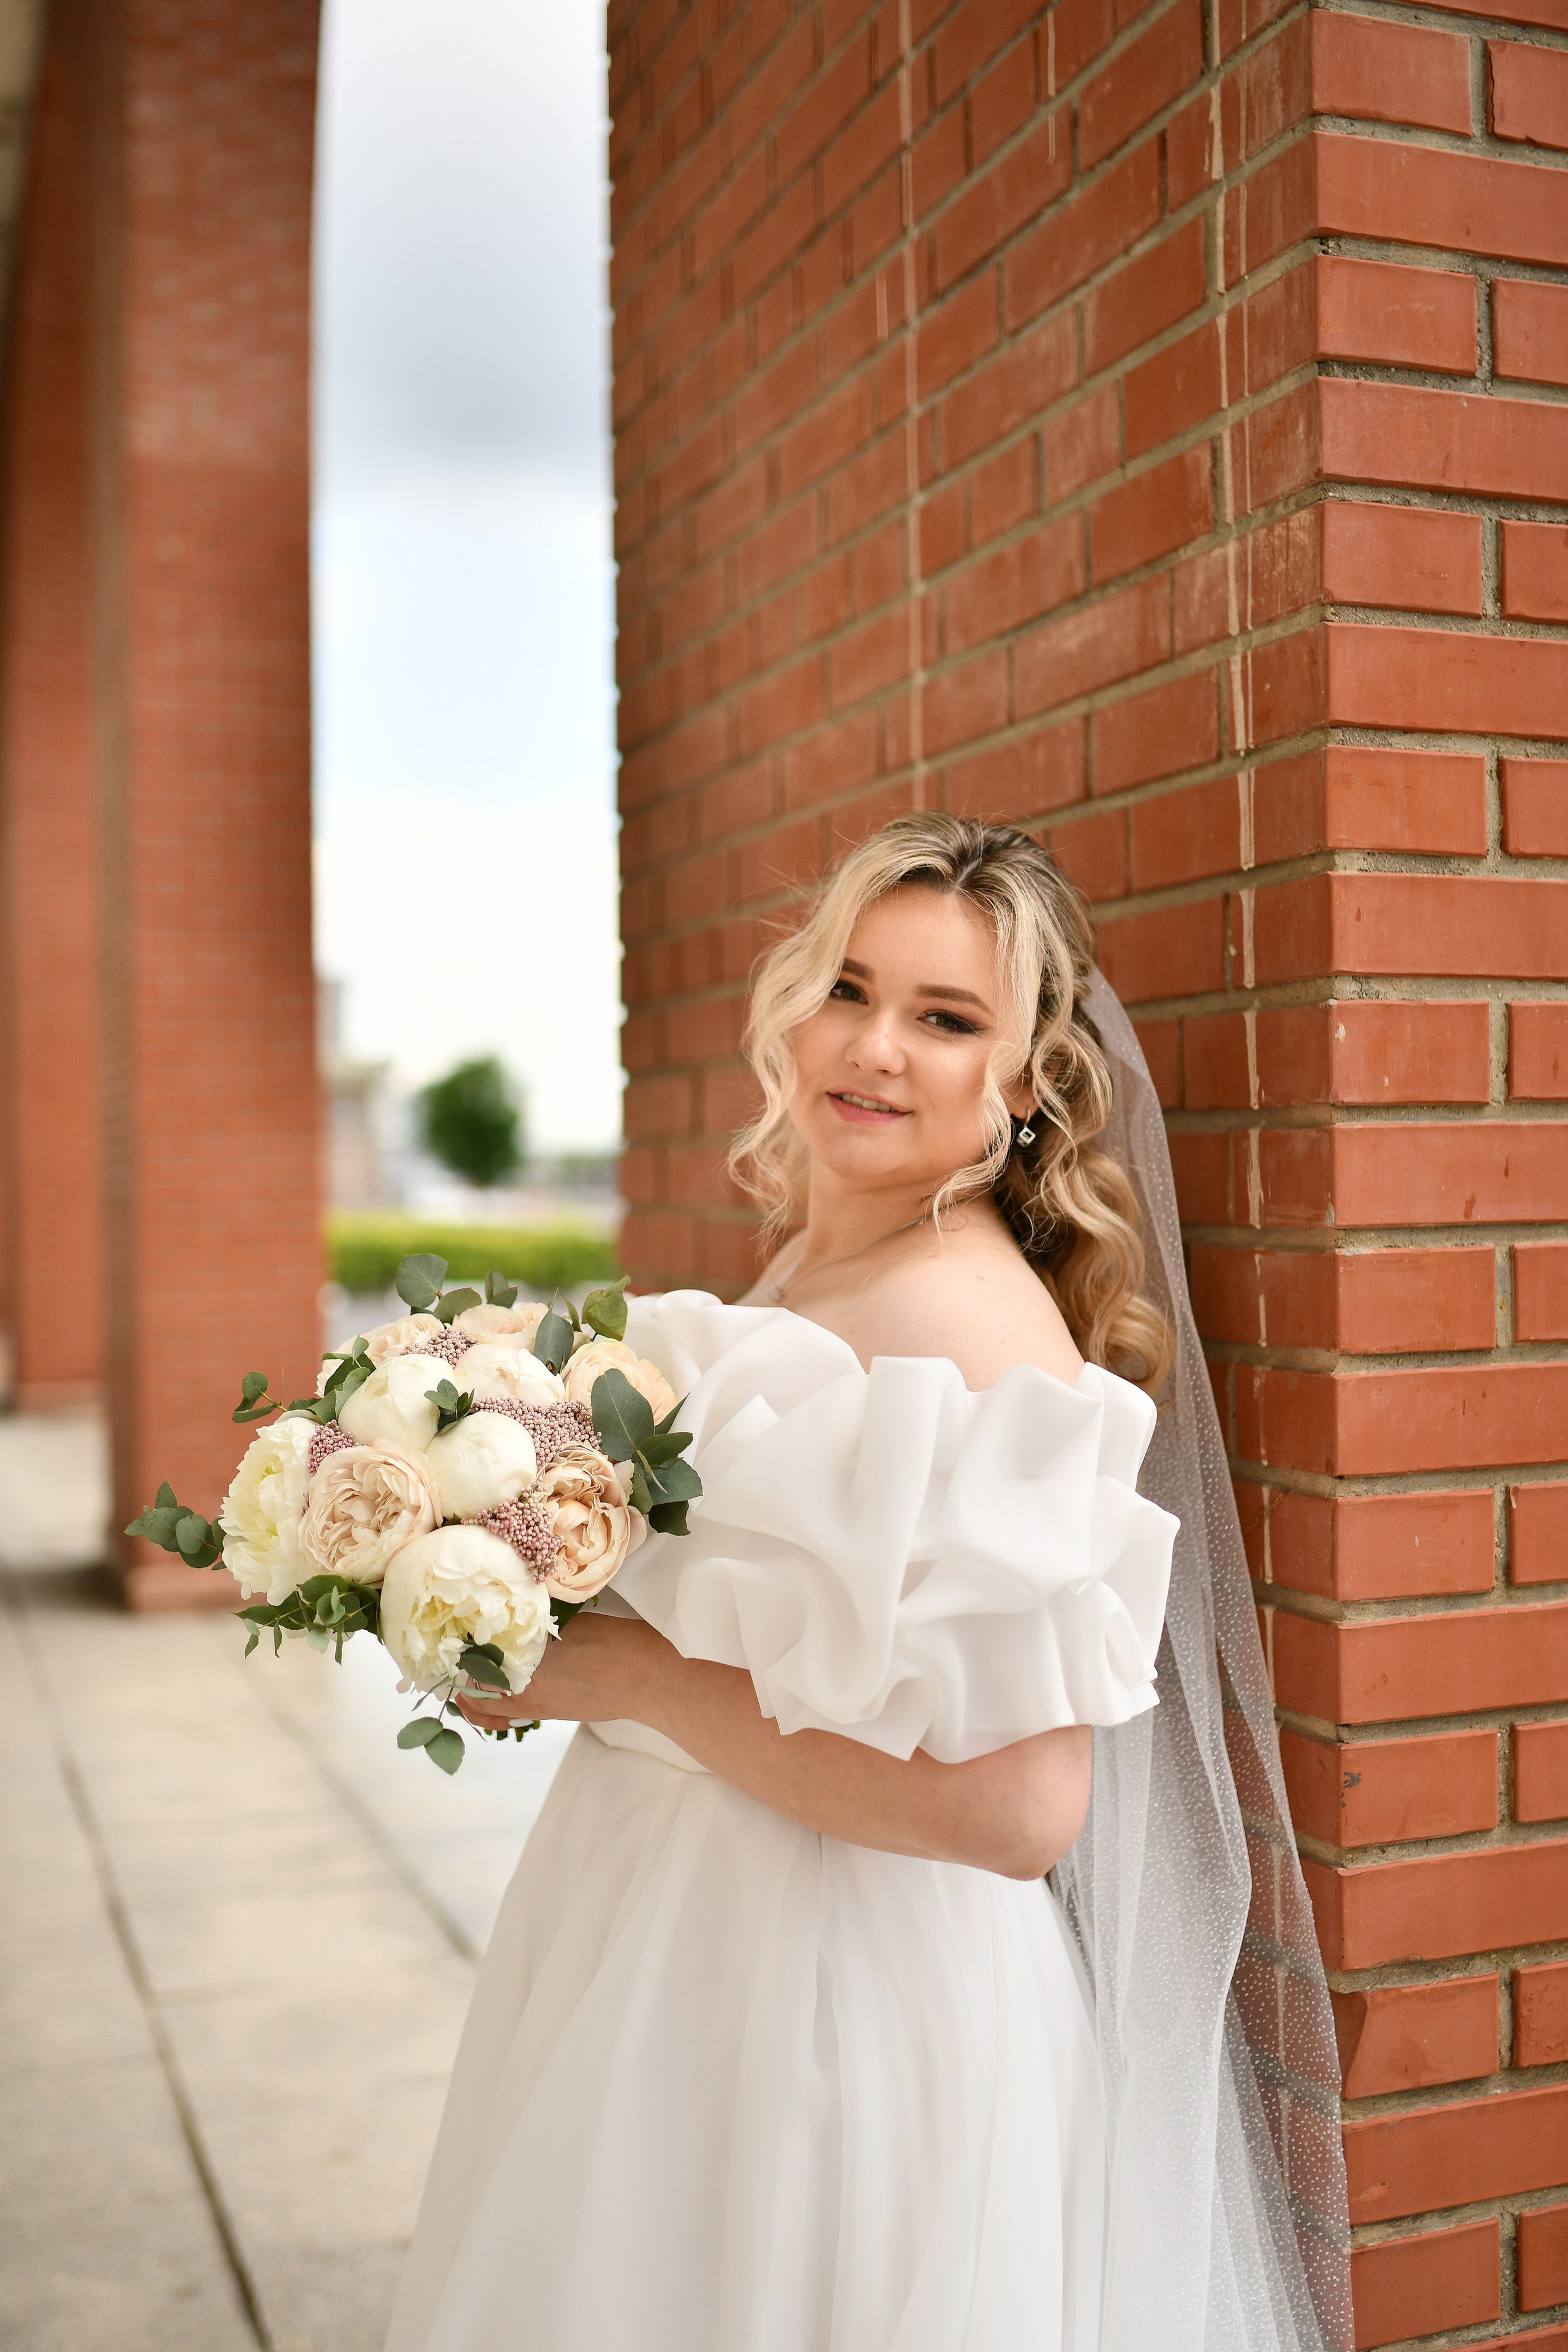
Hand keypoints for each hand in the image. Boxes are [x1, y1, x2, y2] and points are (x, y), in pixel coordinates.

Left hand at [455, 1612, 662, 1732]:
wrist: (652, 1683)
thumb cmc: (618, 1648)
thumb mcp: (572, 1624)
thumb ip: (534, 1623)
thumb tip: (507, 1610)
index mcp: (525, 1673)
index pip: (468, 1669)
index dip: (450, 1653)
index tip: (441, 1633)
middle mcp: (523, 1698)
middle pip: (468, 1697)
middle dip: (453, 1676)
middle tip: (448, 1650)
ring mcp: (536, 1710)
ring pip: (486, 1711)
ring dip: (470, 1692)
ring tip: (467, 1667)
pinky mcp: (549, 1714)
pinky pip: (506, 1715)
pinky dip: (493, 1704)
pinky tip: (498, 1682)